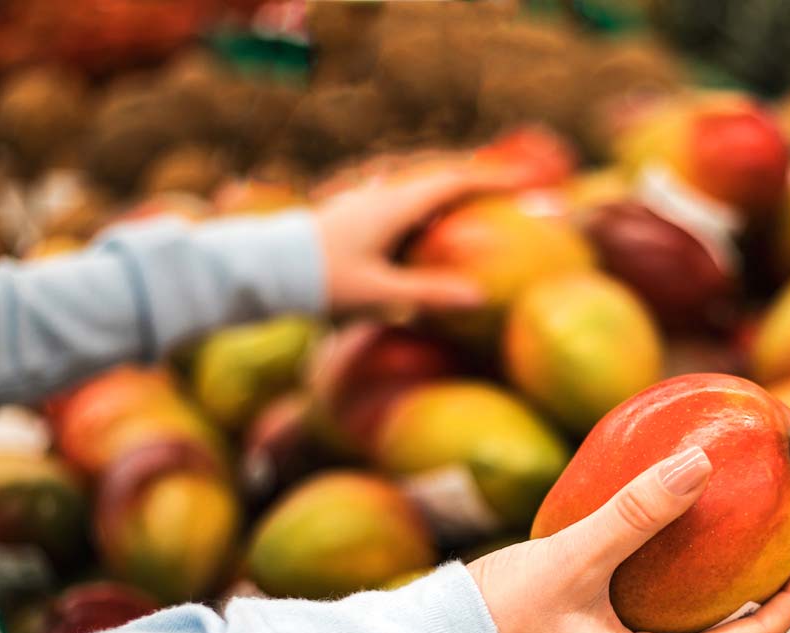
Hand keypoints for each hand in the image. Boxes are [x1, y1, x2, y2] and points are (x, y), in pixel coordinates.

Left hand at [313, 156, 520, 312]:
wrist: (264, 270)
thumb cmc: (321, 281)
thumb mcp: (378, 293)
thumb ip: (429, 294)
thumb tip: (479, 297)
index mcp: (394, 206)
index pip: (453, 182)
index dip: (492, 179)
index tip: (524, 180)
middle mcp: (382, 196)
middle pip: (439, 180)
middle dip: (476, 182)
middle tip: (508, 190)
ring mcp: (366, 203)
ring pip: (418, 192)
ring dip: (449, 197)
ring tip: (475, 211)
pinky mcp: (353, 217)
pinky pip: (401, 206)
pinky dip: (426, 212)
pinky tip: (428, 233)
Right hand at [467, 446, 789, 632]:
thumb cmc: (496, 619)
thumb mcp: (573, 560)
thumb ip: (637, 513)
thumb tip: (701, 463)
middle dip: (762, 585)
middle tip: (784, 532)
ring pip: (687, 626)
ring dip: (715, 582)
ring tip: (733, 530)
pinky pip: (650, 616)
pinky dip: (671, 581)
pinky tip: (663, 540)